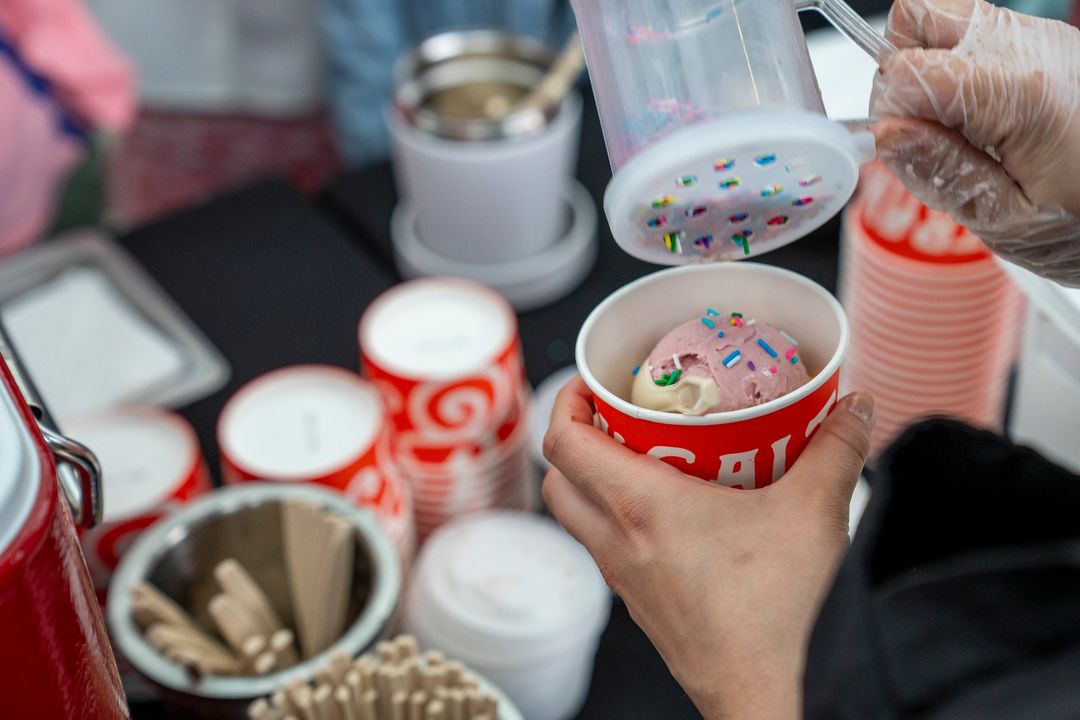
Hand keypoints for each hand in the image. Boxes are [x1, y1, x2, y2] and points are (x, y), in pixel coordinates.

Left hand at [542, 377, 873, 719]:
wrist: (771, 698)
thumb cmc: (779, 615)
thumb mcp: (814, 512)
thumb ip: (836, 448)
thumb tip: (854, 405)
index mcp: (640, 508)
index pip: (563, 442)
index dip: (567, 401)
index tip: (593, 383)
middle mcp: (618, 544)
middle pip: (559, 479)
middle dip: (577, 439)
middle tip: (619, 417)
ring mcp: (626, 580)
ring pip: (581, 518)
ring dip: (599, 482)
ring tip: (651, 459)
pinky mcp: (644, 607)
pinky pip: (612, 550)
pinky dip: (624, 521)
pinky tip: (680, 517)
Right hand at [870, 0, 1079, 286]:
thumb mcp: (1010, 221)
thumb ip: (942, 174)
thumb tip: (885, 136)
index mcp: (1019, 95)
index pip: (904, 70)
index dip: (890, 114)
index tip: (910, 151)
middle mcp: (1029, 48)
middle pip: (915, 19)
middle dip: (902, 79)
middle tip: (931, 136)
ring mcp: (1039, 37)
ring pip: (940, 17)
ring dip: (929, 71)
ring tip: (959, 128)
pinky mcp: (1044, 42)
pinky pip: (974, 33)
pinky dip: (958, 70)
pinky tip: (981, 118)